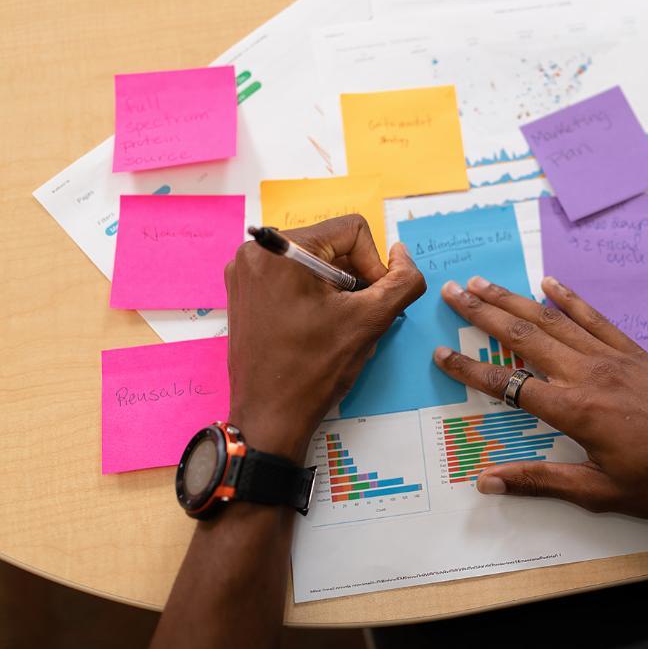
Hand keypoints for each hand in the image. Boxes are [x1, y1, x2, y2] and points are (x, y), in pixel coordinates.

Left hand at [225, 215, 425, 461]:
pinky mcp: (245, 293)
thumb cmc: (313, 371)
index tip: (368, 303)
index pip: (352, 230)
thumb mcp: (371, 320)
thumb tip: (402, 255)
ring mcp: (246, 273)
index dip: (373, 266)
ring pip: (315, 263)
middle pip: (332, 245)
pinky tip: (319, 329)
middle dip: (354, 280)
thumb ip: (402, 281)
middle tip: (355, 319)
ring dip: (337, 291)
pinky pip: (294, 279)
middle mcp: (255, 252)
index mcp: (279, 250)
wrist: (269, 418)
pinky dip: (315, 298)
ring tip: (337, 328)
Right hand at [432, 276, 647, 538]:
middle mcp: (591, 375)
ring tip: (483, 282)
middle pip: (525, 336)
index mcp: (578, 411)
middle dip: (484, 313)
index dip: (470, 369)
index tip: (441, 353)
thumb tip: (488, 481)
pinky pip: (595, 319)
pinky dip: (570, 299)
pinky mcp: (637, 354)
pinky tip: (548, 283)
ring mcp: (615, 359)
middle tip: (452, 292)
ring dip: (516, 299)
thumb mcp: (601, 493)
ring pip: (554, 320)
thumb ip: (542, 482)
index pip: (510, 384)